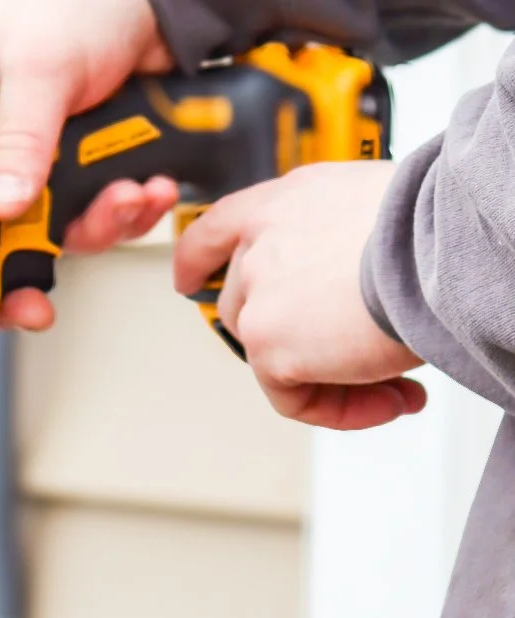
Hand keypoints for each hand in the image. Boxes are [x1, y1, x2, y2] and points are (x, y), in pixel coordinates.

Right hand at [0, 0, 177, 329]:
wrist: (161, 4)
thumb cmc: (84, 3)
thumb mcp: (42, 65)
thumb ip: (20, 137)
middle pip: (0, 234)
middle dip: (33, 261)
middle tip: (39, 294)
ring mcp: (47, 165)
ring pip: (61, 232)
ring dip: (100, 226)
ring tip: (127, 196)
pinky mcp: (90, 174)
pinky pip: (105, 216)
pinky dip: (131, 210)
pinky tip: (148, 187)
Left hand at [174, 161, 426, 429]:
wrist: (437, 241)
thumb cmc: (428, 223)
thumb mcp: (373, 215)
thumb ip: (340, 248)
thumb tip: (357, 294)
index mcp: (287, 201)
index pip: (219, 228)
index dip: (198, 259)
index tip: (187, 279)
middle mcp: (262, 242)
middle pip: (247, 311)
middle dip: (302, 345)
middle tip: (362, 360)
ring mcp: (258, 295)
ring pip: (271, 361)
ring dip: (335, 382)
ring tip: (394, 383)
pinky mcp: (268, 345)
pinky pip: (294, 400)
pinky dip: (343, 410)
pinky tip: (391, 398)